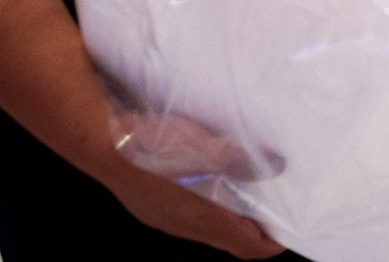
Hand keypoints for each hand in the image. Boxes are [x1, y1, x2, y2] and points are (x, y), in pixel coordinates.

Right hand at [97, 110, 285, 258]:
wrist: (100, 142)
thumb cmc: (153, 144)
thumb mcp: (205, 147)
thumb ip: (240, 160)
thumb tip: (274, 166)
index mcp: (201, 218)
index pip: (244, 246)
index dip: (269, 245)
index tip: (288, 234)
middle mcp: (182, 226)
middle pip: (227, 242)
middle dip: (252, 234)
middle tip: (274, 215)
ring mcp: (162, 218)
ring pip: (205, 231)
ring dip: (229, 223)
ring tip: (248, 200)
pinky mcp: (148, 207)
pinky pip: (185, 220)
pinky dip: (207, 213)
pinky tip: (210, 190)